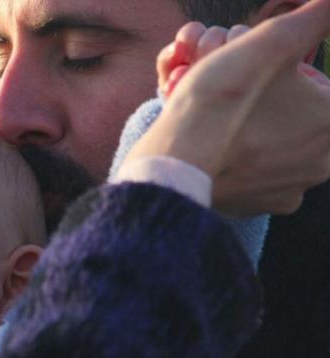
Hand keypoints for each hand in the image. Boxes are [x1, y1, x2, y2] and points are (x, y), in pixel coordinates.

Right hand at [128, 0, 329, 216]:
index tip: (252, 75)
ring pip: (277, 146)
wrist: (173, 162)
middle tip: (232, 94)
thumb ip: (314, 18)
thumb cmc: (219, 103)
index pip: (316, 84)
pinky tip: (220, 149)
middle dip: (269, 102)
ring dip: (255, 131)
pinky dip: (241, 161)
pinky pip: (257, 176)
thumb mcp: (268, 41)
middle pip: (297, 116)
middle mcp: (322, 160)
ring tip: (221, 121)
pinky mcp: (260, 206)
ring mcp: (291, 188)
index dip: (280, 73)